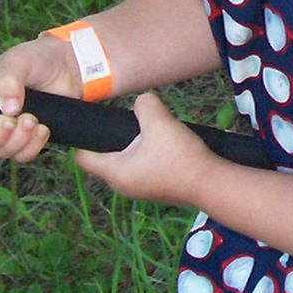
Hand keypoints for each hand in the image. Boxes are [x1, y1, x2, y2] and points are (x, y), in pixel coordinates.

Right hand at [0, 35, 81, 161]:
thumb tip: (7, 110)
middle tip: (12, 120)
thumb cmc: (36, 59)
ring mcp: (9, 131)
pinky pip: (23, 155)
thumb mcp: (18, 60)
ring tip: (33, 119)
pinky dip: (33, 147)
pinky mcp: (28, 138)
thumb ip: (9, 79)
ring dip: (17, 141)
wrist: (68, 66)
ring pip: (1, 152)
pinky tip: (43, 129)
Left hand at [74, 90, 216, 205]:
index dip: (85, 138)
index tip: (99, 123)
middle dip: (115, 138)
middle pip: (105, 157)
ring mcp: (139, 190)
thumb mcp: (160, 121)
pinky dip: (148, 156)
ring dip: (134, 146)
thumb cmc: (180, 156)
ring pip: (125, 162)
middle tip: (132, 123)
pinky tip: (165, 145)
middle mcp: (121, 185)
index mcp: (114, 172)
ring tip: (152, 132)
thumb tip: (142, 103)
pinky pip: (142, 168)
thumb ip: (145, 104)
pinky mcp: (155, 189)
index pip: (81, 158)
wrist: (211, 184)